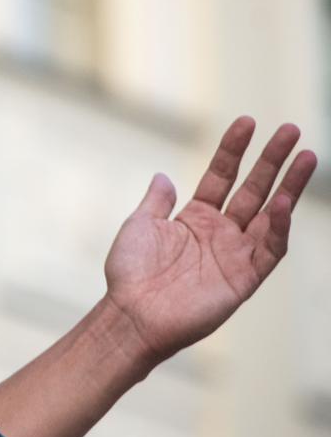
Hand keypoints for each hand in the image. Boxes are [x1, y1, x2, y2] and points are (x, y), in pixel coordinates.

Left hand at [104, 117, 316, 365]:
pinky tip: (284, 203)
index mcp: (195, 218)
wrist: (132, 314)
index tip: (247, 122)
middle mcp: (220, 232)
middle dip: (273, 160)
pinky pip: (270, 250)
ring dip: (289, 187)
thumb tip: (162, 175)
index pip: (222, 176)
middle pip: (254, 189)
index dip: (234, 150)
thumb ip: (156, 200)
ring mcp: (235, 254)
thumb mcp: (139, 225)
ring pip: (271, 214)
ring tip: (306, 157)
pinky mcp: (244, 278)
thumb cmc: (130, 273)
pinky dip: (279, 227)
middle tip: (292, 130)